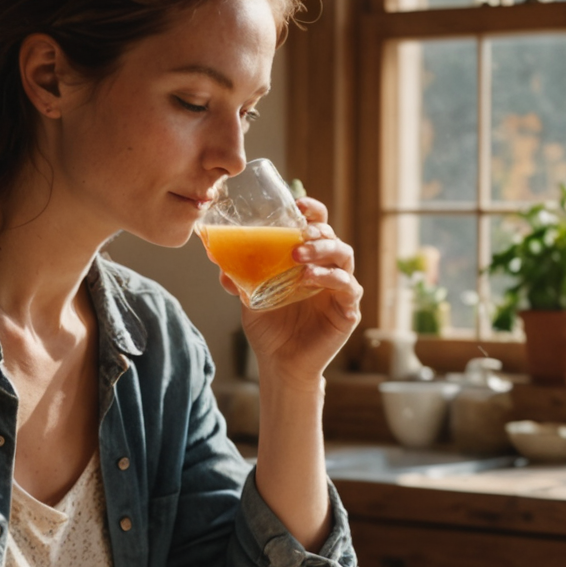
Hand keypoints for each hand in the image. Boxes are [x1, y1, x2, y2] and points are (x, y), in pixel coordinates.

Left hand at [220, 196, 362, 388]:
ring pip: (344, 257)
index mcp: (308, 260)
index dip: (313, 211)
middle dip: (316, 231)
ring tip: (298, 256)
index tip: (298, 203)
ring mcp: (340, 289)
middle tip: (296, 236)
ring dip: (323, 251)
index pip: (317, 226)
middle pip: (332, 237)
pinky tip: (309, 279)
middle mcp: (328, 269)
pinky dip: (331, 278)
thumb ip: (241, 274)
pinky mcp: (348, 310)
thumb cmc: (269, 327)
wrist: (278, 363)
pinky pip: (348, 287)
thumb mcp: (250, 296)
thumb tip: (217, 254)